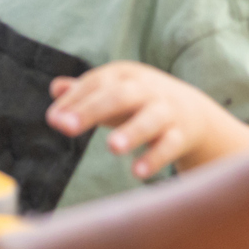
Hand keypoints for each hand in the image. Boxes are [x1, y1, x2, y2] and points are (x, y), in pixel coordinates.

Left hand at [48, 61, 248, 178]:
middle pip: (118, 96)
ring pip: (149, 120)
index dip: (74, 101)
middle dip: (92, 109)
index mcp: (124, 75)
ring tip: (112, 147)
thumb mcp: (112, 93)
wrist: (194, 113)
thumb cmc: (138, 103)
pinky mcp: (182, 134)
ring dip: (131, 132)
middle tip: (67, 126)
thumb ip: (83, 92)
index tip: (54, 120)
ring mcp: (166, 111)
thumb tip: (55, 88)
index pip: (95, 84)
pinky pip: (169, 146)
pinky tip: (137, 173)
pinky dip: (155, 158)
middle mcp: (145, 90)